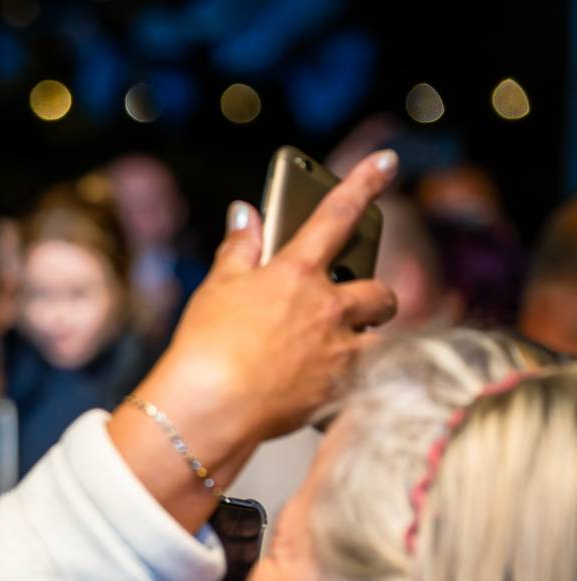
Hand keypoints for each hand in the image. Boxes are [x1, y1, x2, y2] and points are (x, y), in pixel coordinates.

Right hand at [109, 150, 399, 529]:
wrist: (209, 407)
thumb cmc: (205, 346)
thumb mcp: (217, 288)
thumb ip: (239, 248)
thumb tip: (245, 214)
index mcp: (295, 273)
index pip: (337, 215)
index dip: (364, 183)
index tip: (386, 162)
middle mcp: (328, 308)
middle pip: (379, 290)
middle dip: (372, 294)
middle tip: (347, 303)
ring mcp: (339, 351)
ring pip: (379, 336)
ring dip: (364, 337)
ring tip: (334, 347)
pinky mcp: (338, 390)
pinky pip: (360, 379)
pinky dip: (345, 379)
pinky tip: (315, 388)